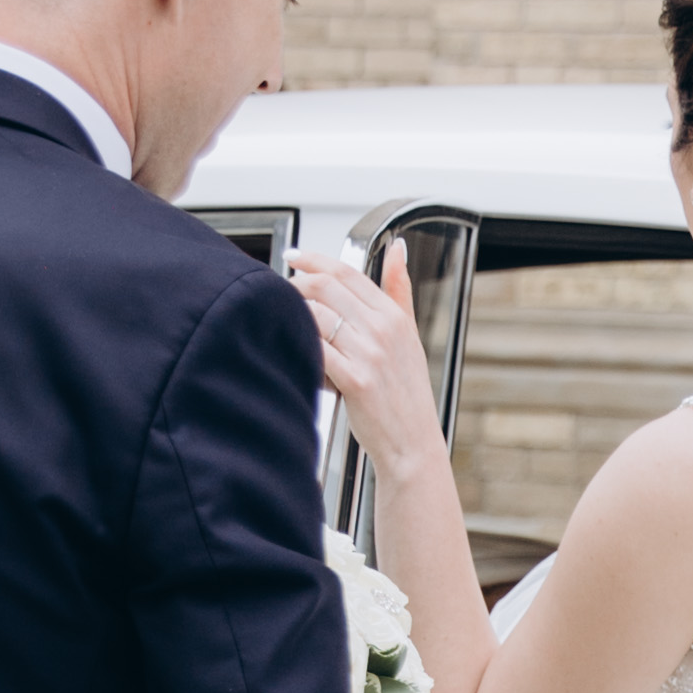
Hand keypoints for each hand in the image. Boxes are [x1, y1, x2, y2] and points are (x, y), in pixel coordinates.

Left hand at [292, 247, 445, 476]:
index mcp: (393, 315)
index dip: (314, 259)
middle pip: (325, 287)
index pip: (347, 272)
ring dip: (291, 314)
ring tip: (281, 322)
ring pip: (315, 316)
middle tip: (280, 291)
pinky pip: (315, 351)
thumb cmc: (405, 394)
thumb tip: (398, 249)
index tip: (293, 256)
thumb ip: (400, 289)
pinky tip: (291, 350)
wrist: (412, 444)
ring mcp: (370, 354)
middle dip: (294, 285)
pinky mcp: (356, 381)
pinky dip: (298, 346)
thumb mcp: (409, 335)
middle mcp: (383, 330)